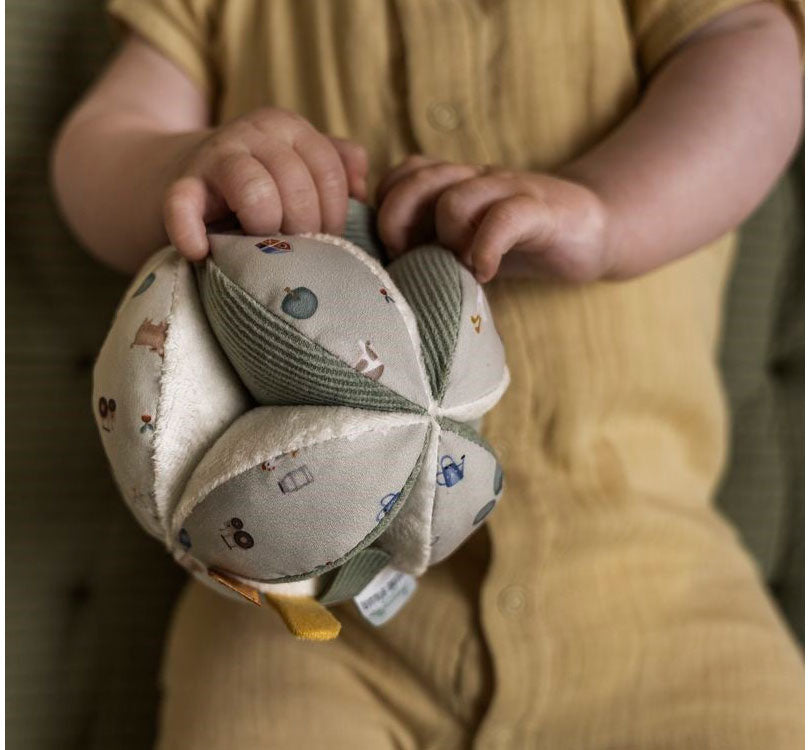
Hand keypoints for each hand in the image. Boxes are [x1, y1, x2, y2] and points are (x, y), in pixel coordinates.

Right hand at [163, 107, 367, 259]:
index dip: (334, 215)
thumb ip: (337, 166)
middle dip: (303, 227)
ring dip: (265, 228)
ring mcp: (214, 157)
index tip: (324, 237)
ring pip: (255, 192)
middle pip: (297, 184)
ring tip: (260, 248)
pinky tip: (200, 251)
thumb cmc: (261, 182)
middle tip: (295, 248)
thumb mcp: (301, 164)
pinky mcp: (179, 186)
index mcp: (289, 127)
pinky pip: (182, 206)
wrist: (189, 175)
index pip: (329, 172)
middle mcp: (253, 133)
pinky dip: (191, 232)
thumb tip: (362, 188)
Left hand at [376, 155, 611, 282]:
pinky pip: (505, 218)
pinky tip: (486, 273)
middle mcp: (475, 178)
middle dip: (398, 223)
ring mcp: (508, 189)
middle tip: (411, 259)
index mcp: (453, 183)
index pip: (399, 176)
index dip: (385, 210)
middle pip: (415, 179)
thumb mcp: (467, 244)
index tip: (393, 250)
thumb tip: (382, 279)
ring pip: (455, 198)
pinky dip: (486, 248)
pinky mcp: (541, 209)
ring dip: (447, 240)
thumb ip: (431, 246)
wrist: (594, 231)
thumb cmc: (521, 244)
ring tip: (458, 269)